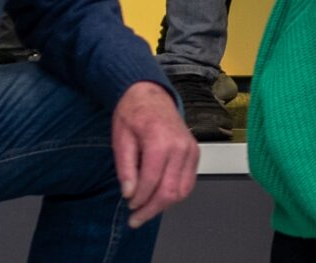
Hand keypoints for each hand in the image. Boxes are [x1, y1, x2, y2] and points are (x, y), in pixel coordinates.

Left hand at [110, 81, 199, 228]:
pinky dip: (175, 194)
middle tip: (136, 219)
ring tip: (146, 210)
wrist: (151, 95)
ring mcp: (191, 150)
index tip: (129, 205)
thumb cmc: (133, 114)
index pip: (152, 181)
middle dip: (151, 209)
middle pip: (170, 191)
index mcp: (160, 141)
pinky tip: (159, 196)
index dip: (139, 199)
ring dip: (164, 205)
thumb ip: (126, 168)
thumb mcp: (121, 139)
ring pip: (182, 190)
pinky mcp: (195, 153)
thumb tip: (129, 193)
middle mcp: (181, 147)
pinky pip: (188, 182)